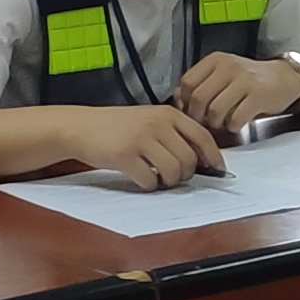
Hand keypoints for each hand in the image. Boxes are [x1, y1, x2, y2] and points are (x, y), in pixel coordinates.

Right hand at [70, 105, 225, 188]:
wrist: (82, 127)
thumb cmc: (118, 126)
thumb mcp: (150, 119)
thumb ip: (175, 132)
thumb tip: (203, 158)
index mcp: (168, 114)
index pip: (202, 136)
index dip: (214, 156)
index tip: (218, 169)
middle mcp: (157, 124)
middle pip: (189, 159)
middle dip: (186, 174)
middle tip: (174, 176)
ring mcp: (140, 139)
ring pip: (173, 171)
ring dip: (168, 182)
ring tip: (158, 177)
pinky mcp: (124, 156)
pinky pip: (149, 180)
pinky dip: (149, 185)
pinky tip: (141, 178)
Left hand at [177, 49, 299, 134]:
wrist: (285, 78)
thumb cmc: (251, 79)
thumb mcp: (224, 73)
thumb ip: (202, 83)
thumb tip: (179, 101)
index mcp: (216, 60)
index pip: (187, 82)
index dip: (184, 102)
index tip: (190, 112)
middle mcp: (229, 67)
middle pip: (198, 98)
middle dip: (197, 117)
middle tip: (203, 124)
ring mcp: (244, 80)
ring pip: (215, 110)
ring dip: (215, 124)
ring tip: (221, 125)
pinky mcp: (258, 95)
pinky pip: (236, 118)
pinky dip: (233, 127)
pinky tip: (236, 124)